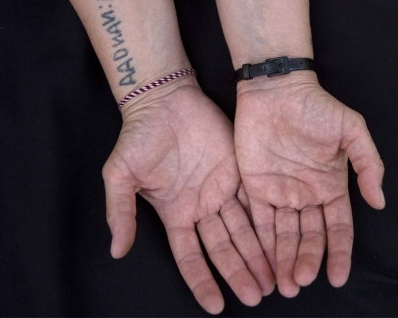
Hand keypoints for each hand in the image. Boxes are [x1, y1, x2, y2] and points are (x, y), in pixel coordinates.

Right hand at [102, 77, 274, 313]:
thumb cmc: (138, 137)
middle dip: (240, 273)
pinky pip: (256, 200)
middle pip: (224, 249)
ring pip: (244, 229)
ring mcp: (222, 189)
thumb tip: (117, 252)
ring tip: (274, 279)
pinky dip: (267, 221)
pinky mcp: (239, 170)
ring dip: (258, 254)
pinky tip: (280, 241)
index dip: (203, 281)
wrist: (163, 100)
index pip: (191, 257)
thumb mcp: (120, 176)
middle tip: (258, 296)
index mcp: (176, 214)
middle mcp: (202, 207)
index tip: (216, 306)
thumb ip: (121, 212)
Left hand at [234, 72, 384, 296]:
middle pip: (309, 238)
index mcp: (331, 186)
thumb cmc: (317, 107)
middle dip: (306, 261)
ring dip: (284, 261)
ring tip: (284, 285)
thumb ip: (368, 165)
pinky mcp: (255, 188)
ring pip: (284, 236)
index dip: (339, 253)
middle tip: (300, 282)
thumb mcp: (352, 130)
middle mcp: (307, 196)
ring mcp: (280, 193)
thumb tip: (379, 202)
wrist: (276, 88)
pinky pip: (259, 221)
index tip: (338, 278)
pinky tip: (263, 264)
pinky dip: (261, 244)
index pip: (338, 228)